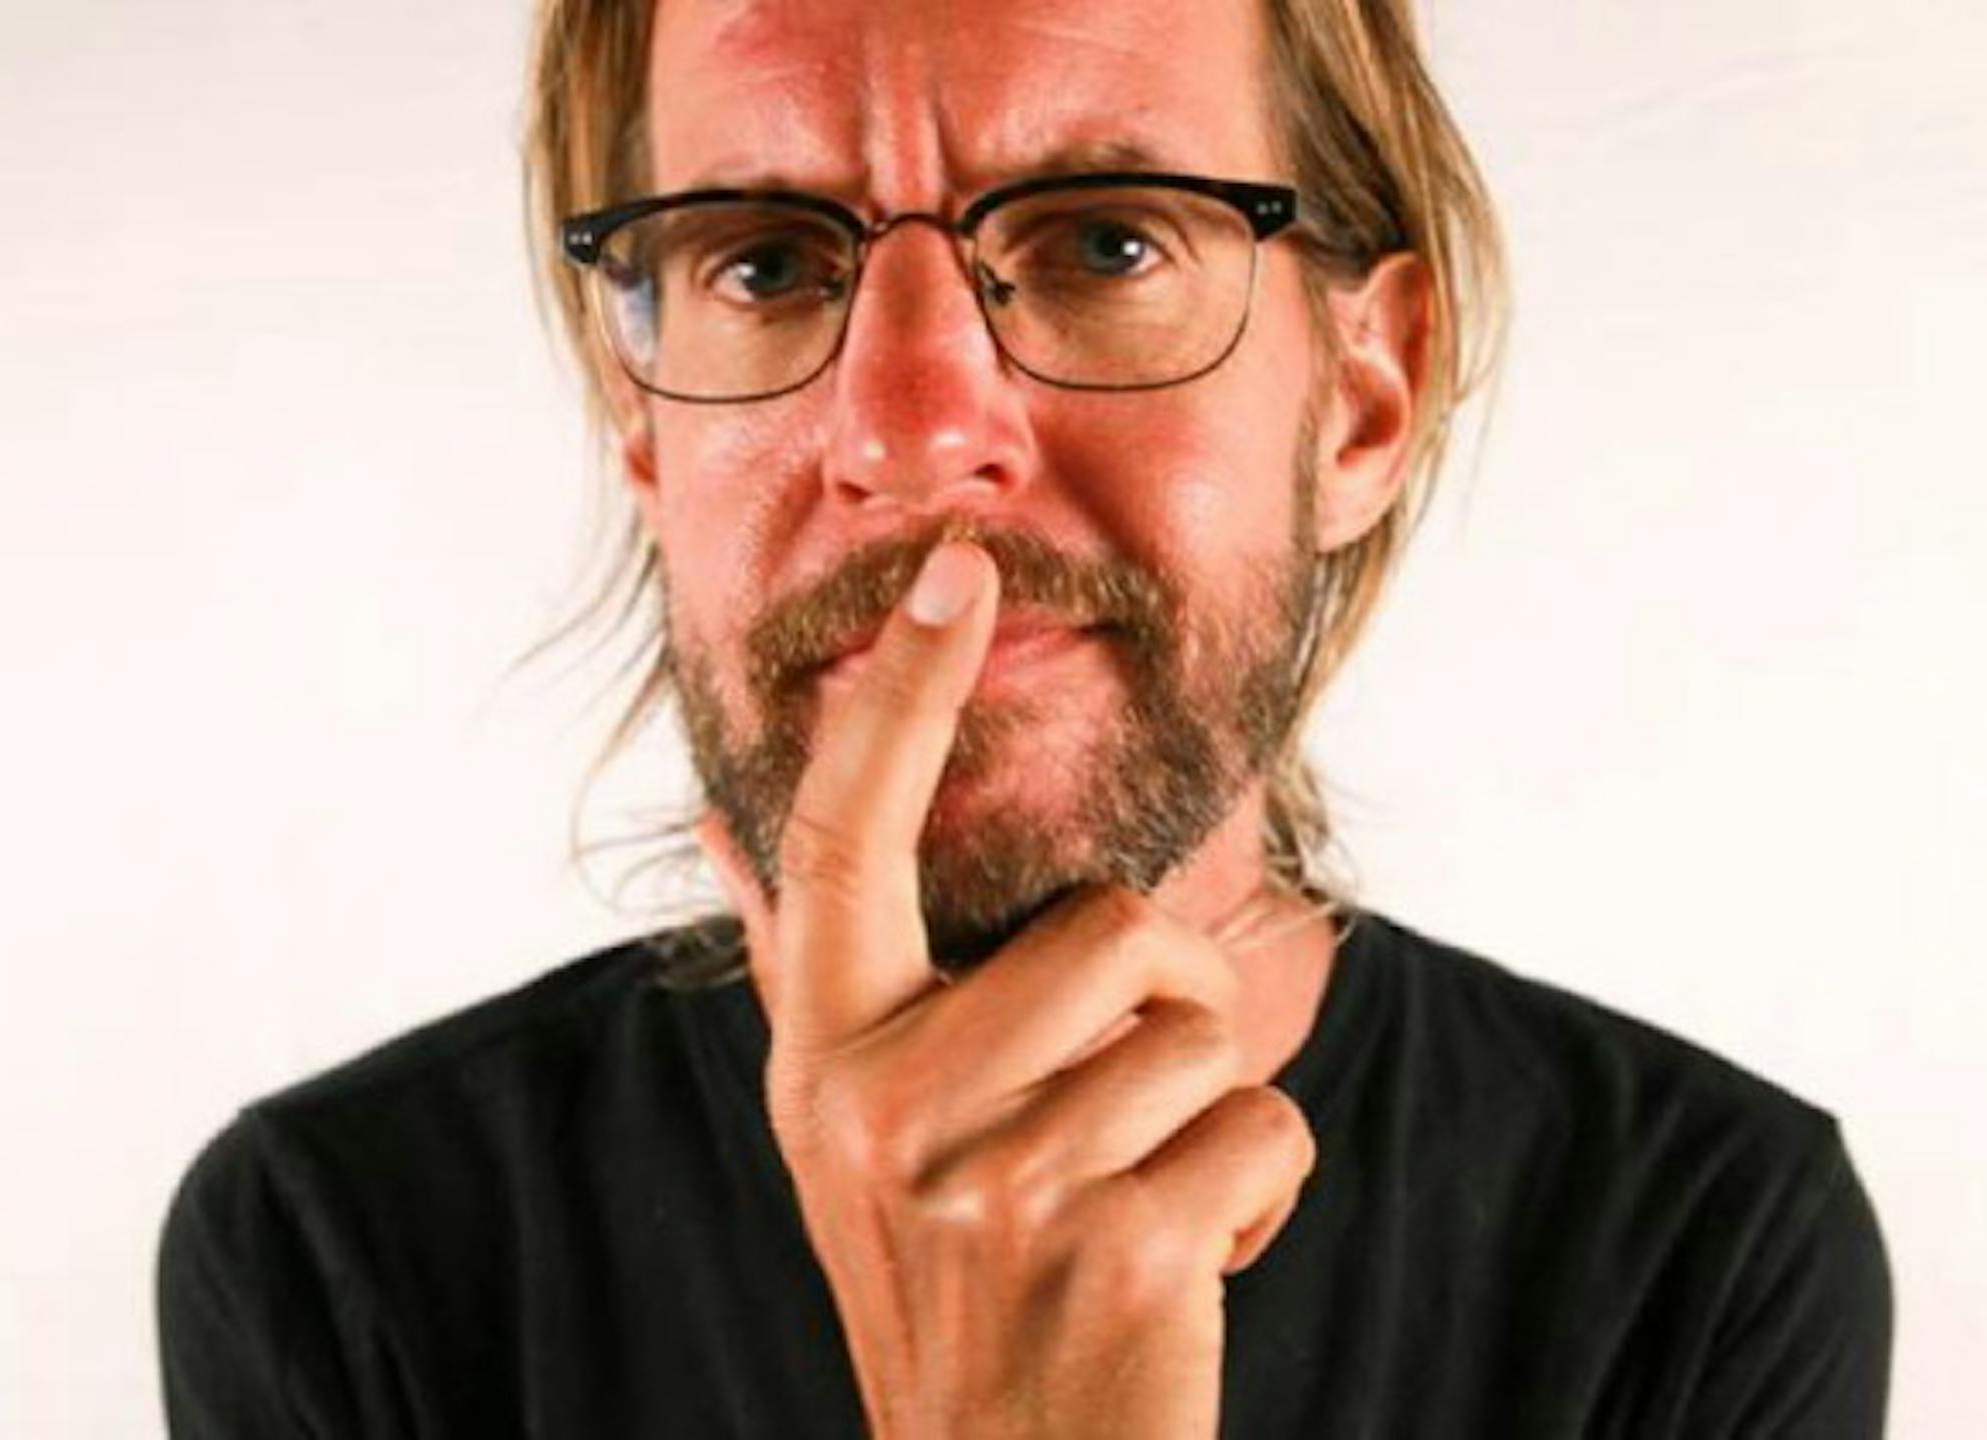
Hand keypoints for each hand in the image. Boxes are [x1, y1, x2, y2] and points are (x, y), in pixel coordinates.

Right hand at [700, 541, 1318, 1438]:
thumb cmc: (953, 1295)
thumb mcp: (850, 1142)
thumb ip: (812, 985)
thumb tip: (722, 828)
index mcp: (823, 1061)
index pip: (846, 839)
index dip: (899, 696)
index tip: (954, 568)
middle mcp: (881, 1110)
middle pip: (1109, 927)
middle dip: (1166, 999)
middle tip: (1121, 1109)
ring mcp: (993, 1184)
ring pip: (1198, 1028)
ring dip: (1205, 1112)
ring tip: (1136, 1207)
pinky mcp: (1114, 1248)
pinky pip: (1264, 1124)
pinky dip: (1261, 1191)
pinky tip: (1185, 1267)